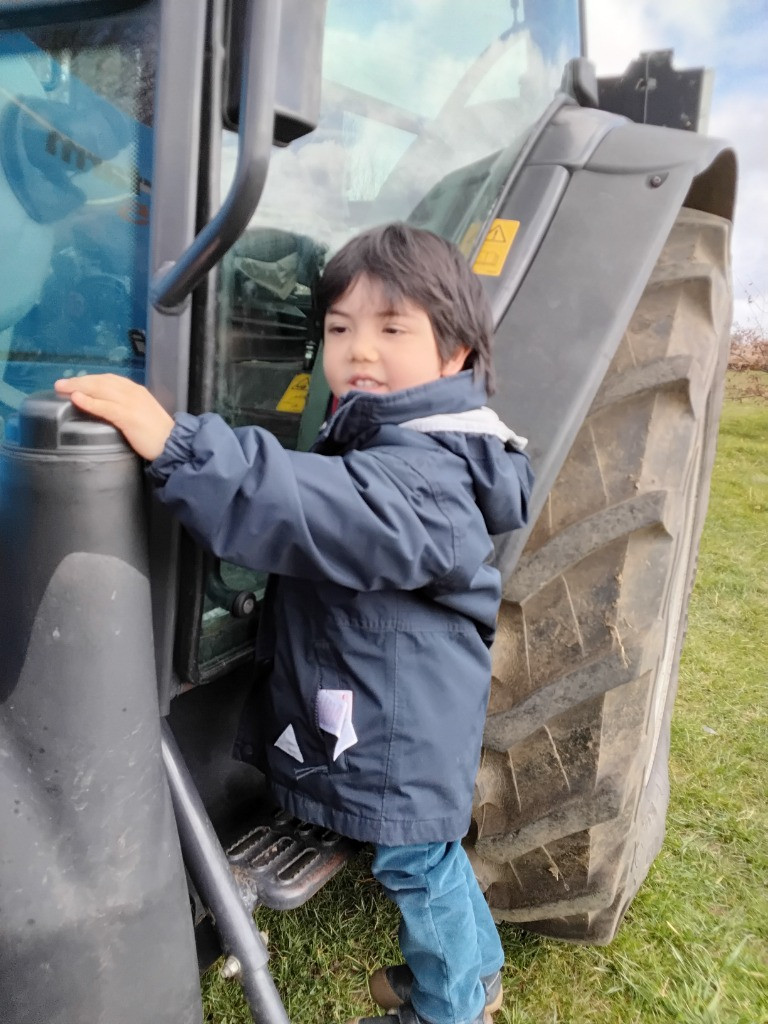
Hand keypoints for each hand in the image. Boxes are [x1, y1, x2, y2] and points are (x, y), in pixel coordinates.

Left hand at [54, 374, 174, 460]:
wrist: (173, 445)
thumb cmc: (157, 435)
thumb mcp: (141, 415)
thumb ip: (125, 409)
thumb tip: (106, 410)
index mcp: (136, 391)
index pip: (108, 379)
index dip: (89, 379)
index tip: (73, 382)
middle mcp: (133, 393)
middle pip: (101, 381)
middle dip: (79, 381)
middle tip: (60, 384)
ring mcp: (131, 403)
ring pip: (101, 390)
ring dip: (79, 387)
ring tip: (62, 388)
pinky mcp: (129, 417)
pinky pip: (106, 406)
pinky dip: (90, 402)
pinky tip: (77, 399)